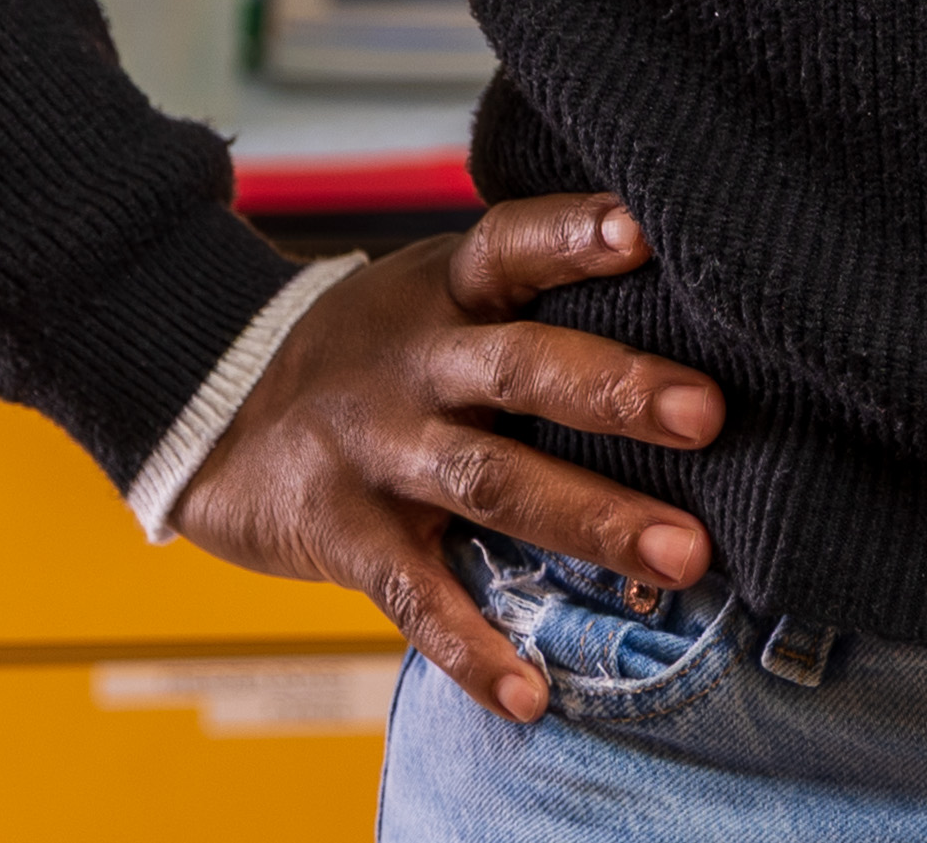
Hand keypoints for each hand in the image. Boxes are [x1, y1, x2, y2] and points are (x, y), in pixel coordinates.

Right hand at [167, 194, 730, 724]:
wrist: (216, 408)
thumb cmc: (378, 349)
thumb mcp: (435, 296)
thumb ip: (528, 307)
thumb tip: (694, 328)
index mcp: (447, 290)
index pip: (513, 246)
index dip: (574, 233)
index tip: (644, 230)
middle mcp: (417, 362)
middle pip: (521, 368)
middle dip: (617, 390)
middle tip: (710, 415)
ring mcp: (379, 451)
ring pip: (492, 482)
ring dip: (592, 519)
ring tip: (684, 556)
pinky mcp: (347, 535)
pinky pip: (416, 598)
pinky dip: (473, 650)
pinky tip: (533, 698)